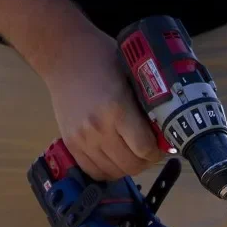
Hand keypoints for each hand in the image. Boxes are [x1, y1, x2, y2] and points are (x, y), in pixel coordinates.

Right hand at [43, 29, 162, 180]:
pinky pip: (93, 171)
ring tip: (131, 153)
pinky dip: (107, 170)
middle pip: (131, 166)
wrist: (63, 54)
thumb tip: (163, 131)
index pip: (145, 149)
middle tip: (148, 151)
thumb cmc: (101, 59)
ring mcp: (82, 139)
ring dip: (127, 166)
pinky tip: (113, 158)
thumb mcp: (132, 76)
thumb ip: (146, 105)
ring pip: (114, 172)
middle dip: (145, 161)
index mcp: (118, 109)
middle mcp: (99, 129)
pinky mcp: (70, 143)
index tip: (160, 145)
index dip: (157, 152)